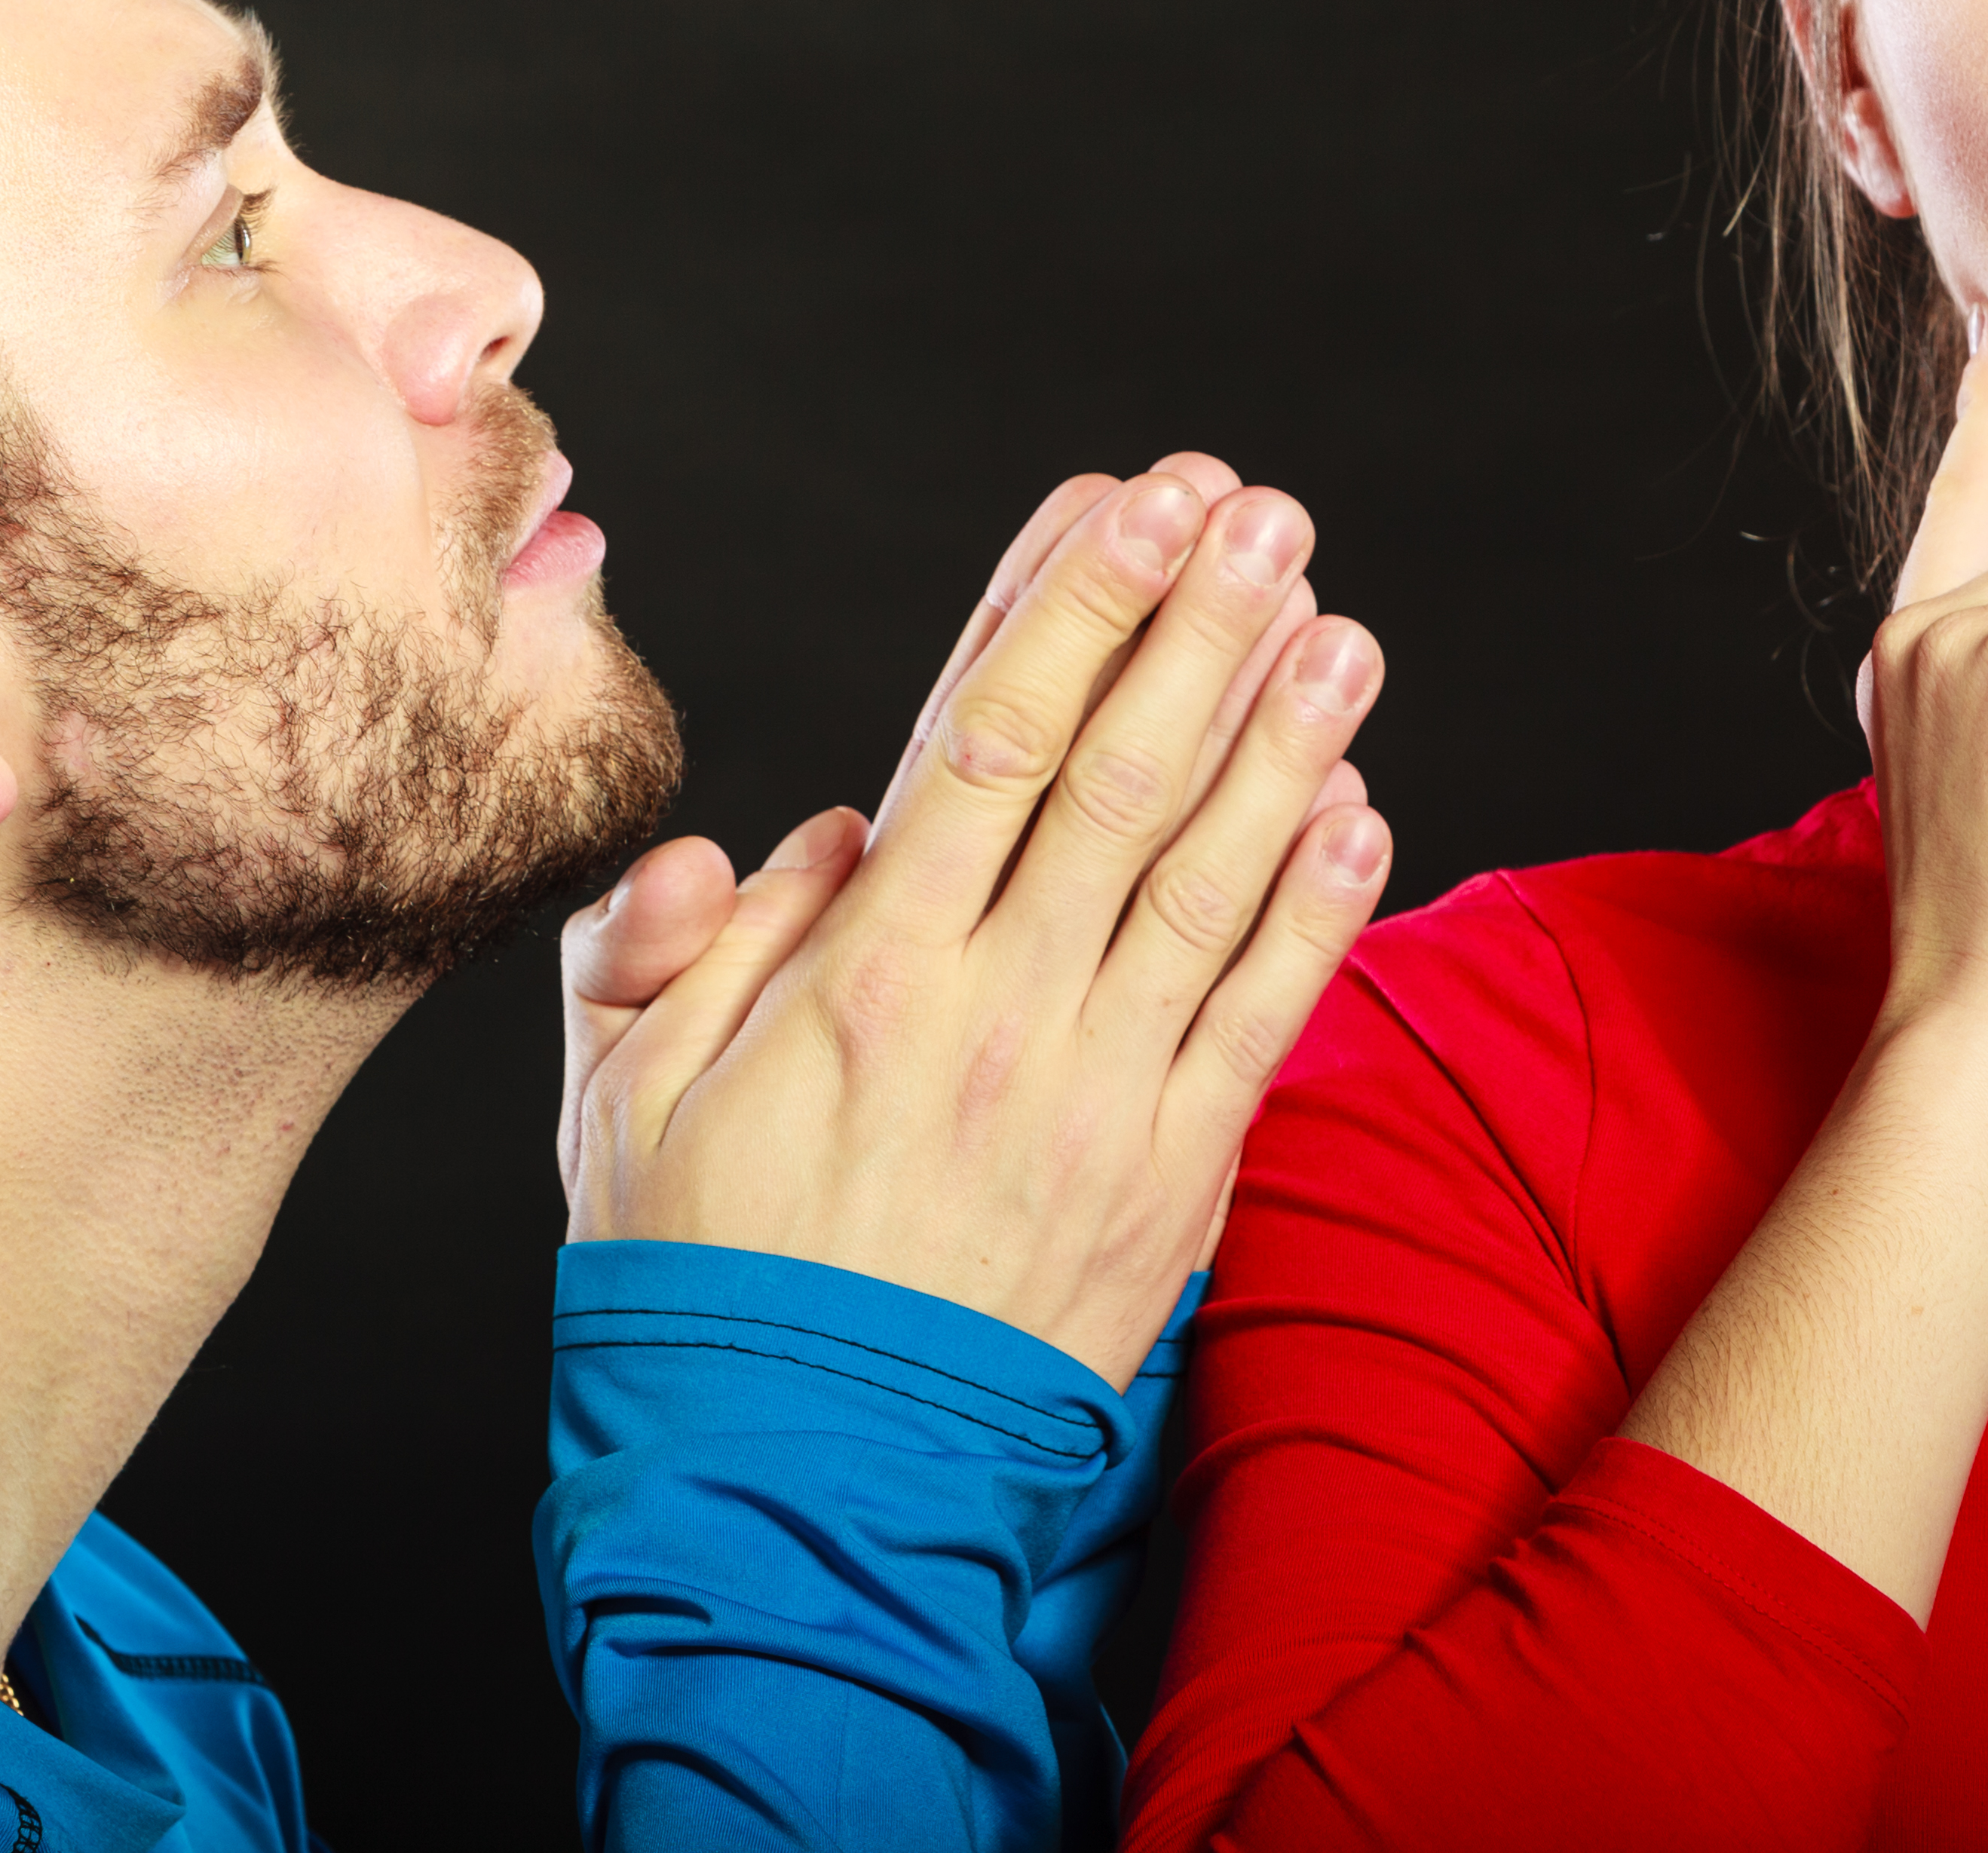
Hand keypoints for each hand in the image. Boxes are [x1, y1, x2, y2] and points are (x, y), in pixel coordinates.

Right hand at [558, 462, 1388, 1385]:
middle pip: (1117, 776)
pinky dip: (1319, 913)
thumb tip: (779, 840)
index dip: (1066, 604)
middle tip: (1260, 512)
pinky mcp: (1168, 1183)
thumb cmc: (704, 1283)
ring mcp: (1094, 1094)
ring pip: (1206, 879)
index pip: (984, 740)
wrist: (802, 1489)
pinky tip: (1362, 808)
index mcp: (864, 972)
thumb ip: (678, 951)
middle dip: (1193, 626)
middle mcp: (993, 1010)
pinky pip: (1259, 1023)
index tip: (1125, 498)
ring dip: (1280, 737)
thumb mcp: (625, 1101)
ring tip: (1334, 622)